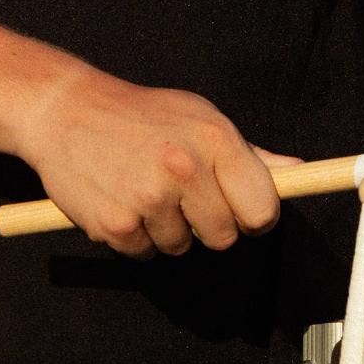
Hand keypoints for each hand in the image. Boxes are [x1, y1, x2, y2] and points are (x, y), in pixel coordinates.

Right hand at [17, 56, 294, 259]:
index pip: (263, 209)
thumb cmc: (140, 115)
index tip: (240, 209)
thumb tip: (298, 172)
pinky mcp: (116, 224)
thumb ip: (249, 154)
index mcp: (214, 138)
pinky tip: (120, 199)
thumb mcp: (198, 117)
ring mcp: (150, 199)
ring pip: (182, 248)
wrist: (64, 110)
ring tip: (142, 187)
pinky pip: (144, 254)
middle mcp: (185, 168)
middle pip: (224, 237)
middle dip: (206, 223)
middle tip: (178, 192)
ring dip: (166, 229)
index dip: (254, 215)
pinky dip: (134, 236)